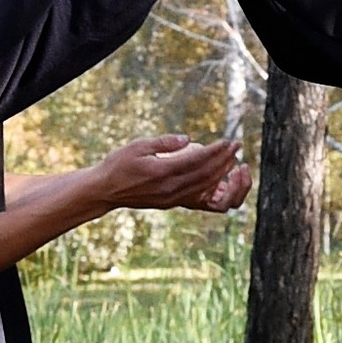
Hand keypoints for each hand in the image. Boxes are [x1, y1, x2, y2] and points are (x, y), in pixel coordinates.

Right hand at [92, 132, 251, 213]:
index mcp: (162, 172)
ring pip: (204, 187)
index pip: (197, 161)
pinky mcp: (170, 204)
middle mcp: (169, 189)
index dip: (216, 151)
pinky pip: (197, 196)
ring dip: (221, 174)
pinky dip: (211, 185)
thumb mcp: (137, 146)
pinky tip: (217, 176)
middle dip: (224, 160)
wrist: (105, 191)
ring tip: (232, 160)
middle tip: (237, 146)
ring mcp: (171, 199)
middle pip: (206, 175)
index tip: (229, 141)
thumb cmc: (118, 164)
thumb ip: (163, 142)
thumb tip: (187, 139)